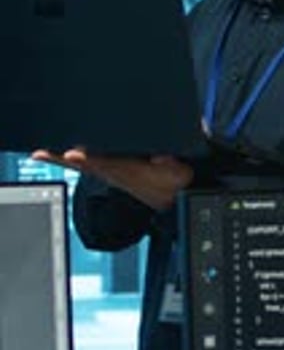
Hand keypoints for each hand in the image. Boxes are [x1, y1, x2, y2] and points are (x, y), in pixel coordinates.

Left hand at [31, 148, 193, 211]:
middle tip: (42, 153)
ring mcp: (109, 172)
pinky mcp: (107, 169)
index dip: (90, 159)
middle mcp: (114, 172)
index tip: (73, 154)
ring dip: (59, 159)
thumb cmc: (170, 181)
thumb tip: (162, 157)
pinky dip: (67, 159)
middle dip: (63, 159)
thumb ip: (171, 166)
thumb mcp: (177, 175)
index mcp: (129, 171)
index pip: (106, 164)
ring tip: (40, 153)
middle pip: (84, 165)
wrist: (170, 195)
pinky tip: (54, 155)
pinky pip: (83, 164)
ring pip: (80, 166)